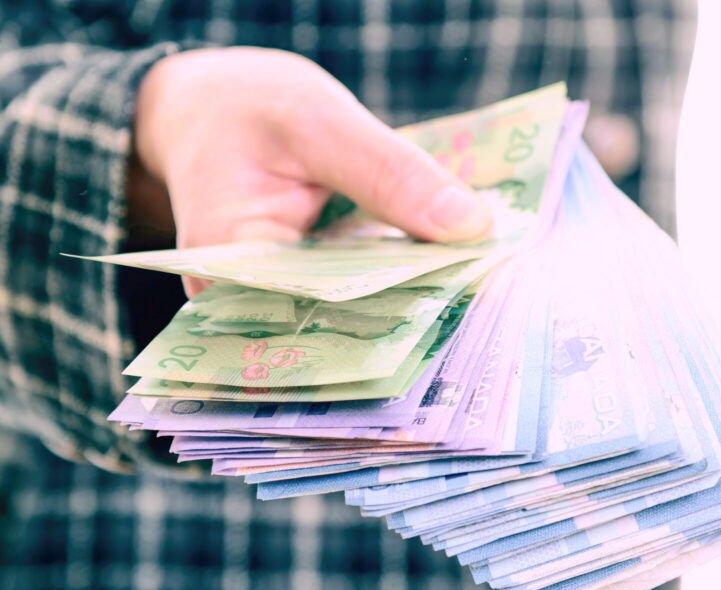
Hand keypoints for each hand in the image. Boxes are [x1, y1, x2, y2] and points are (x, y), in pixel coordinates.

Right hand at [132, 47, 492, 296]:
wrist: (206, 108)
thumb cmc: (243, 107)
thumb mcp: (317, 121)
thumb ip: (390, 172)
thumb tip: (471, 225)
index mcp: (228, 266)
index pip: (319, 315)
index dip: (394, 319)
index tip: (465, 306)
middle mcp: (248, 302)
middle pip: (341, 327)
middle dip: (413, 317)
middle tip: (489, 308)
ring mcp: (277, 301)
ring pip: (356, 315)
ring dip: (414, 302)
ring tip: (480, 294)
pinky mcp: (306, 288)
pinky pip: (359, 294)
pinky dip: (401, 279)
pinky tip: (449, 271)